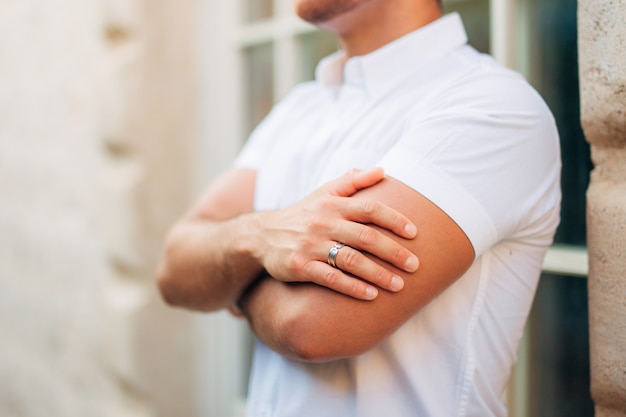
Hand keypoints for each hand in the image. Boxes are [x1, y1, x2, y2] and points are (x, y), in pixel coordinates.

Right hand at [252, 168, 418, 299]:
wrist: (262, 235)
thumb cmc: (303, 214)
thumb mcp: (324, 193)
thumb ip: (353, 181)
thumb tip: (382, 170)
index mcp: (332, 205)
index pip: (369, 209)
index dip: (394, 219)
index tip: (415, 233)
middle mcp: (323, 223)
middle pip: (365, 237)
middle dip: (393, 252)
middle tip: (415, 265)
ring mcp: (311, 246)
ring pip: (350, 260)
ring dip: (378, 274)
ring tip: (400, 285)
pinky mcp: (300, 266)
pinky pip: (330, 278)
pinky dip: (352, 287)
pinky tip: (371, 296)